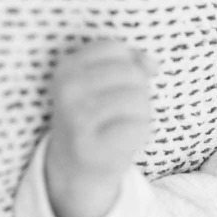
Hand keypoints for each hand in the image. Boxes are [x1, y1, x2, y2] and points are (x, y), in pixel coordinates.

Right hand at [44, 39, 157, 216]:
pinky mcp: (93, 147)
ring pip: (138, 100)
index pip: (115, 48)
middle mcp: (67, 91)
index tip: (119, 84)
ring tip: (123, 124)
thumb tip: (151, 64)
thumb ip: (129, 63)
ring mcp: (77, 120)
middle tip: (121, 110)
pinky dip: (141, 134)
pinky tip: (124, 140)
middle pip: (131, 73)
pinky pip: (139, 128)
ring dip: (141, 113)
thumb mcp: (102, 82)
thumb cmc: (97, 117)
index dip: (129, 63)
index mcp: (66, 69)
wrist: (75, 167)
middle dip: (138, 91)